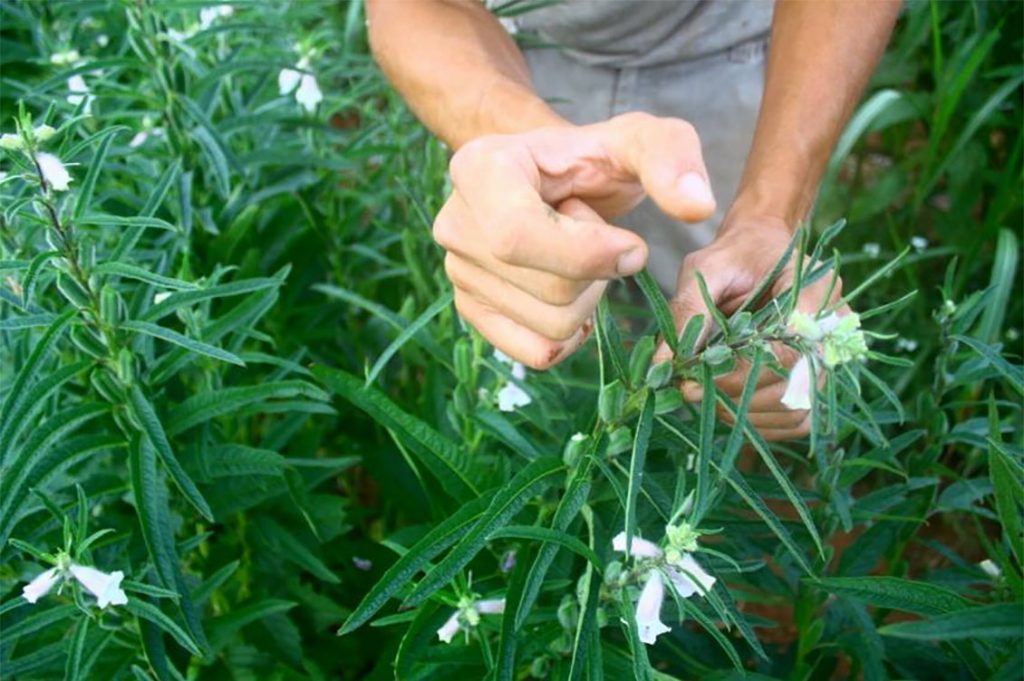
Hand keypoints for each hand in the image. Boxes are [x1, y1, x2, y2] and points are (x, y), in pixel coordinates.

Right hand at [433, 112, 715, 368]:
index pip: (518, 237)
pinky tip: (575, 295)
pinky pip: (536, 352)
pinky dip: (571, 335)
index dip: (588, 253)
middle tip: (600, 238)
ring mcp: (457, 272)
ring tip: (580, 257)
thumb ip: (672, 158)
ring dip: (589, 302)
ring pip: (549, 327)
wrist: (554, 178)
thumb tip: (697, 207)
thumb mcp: (639, 141)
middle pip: (547, 290)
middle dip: (598, 276)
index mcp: (479, 169)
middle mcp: (454, 223)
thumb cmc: (593, 159)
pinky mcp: (472, 310)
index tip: (631, 244)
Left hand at [654, 214, 846, 440]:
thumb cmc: (735, 257)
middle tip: (691, 392)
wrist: (762, 253)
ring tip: (707, 395)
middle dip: (734, 396)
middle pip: (791, 386)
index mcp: (816, 289)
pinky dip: (760, 423)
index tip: (692, 381)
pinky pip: (797, 421)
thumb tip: (662, 365)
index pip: (786, 350)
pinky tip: (729, 405)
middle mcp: (834, 328)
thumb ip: (686, 312)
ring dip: (744, 414)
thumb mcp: (705, 269)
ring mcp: (833, 358)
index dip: (736, 375)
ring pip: (795, 411)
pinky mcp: (820, 381)